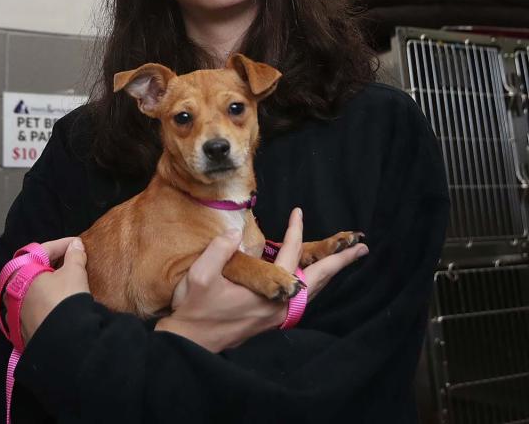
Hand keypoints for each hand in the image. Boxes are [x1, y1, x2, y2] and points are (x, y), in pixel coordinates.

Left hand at [8, 237, 88, 344]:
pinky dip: (46, 302)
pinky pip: (35, 309)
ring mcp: (15, 313)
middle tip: (71, 261)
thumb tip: (76, 245)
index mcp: (19, 272)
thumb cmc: (65, 299)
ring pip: (33, 291)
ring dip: (49, 284)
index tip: (77, 243)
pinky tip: (59, 303)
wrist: (63, 341)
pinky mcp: (22, 331)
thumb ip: (75, 255)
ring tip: (66, 282)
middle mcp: (12, 292)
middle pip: (34, 270)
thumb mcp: (74, 272)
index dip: (62, 244)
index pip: (42, 251)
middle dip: (54, 264)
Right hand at [155, 209, 367, 351]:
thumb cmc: (195, 308)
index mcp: (267, 292)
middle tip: (361, 248)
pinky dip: (313, 285)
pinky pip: (302, 299)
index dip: (295, 231)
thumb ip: (220, 250)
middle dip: (340, 262)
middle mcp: (279, 306)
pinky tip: (311, 278)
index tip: (298, 212)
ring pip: (312, 292)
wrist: (191, 341)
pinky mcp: (270, 320)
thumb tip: (235, 233)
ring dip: (329, 274)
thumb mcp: (201, 275)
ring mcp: (277, 316)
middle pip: (317, 280)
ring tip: (344, 260)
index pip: (289, 255)